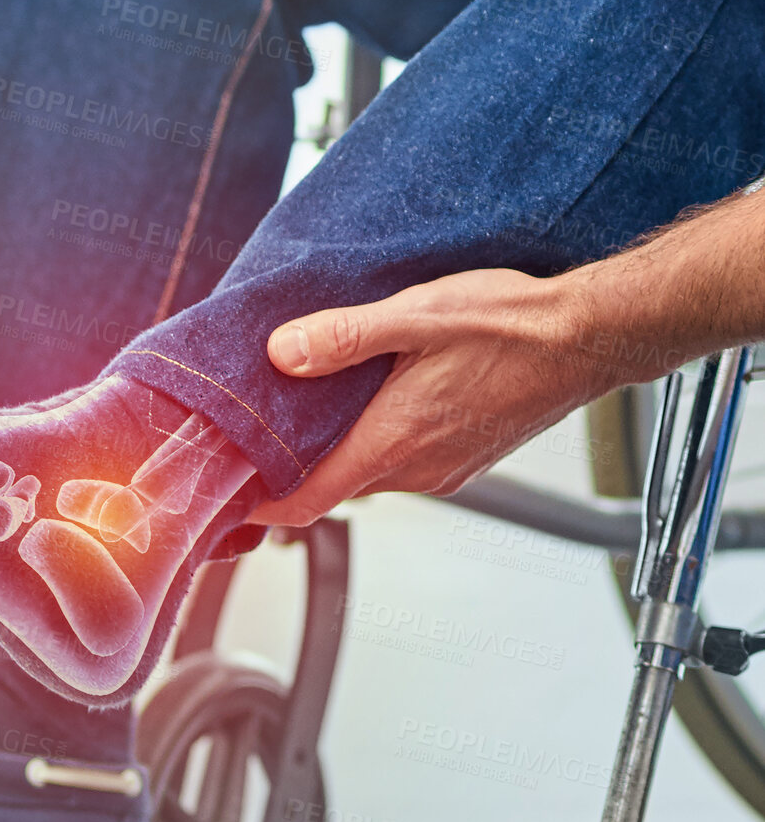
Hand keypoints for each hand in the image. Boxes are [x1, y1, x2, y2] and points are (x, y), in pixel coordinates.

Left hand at [246, 267, 635, 527]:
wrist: (593, 336)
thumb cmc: (516, 325)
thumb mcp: (418, 315)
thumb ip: (344, 336)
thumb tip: (282, 352)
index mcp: (394, 443)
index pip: (308, 502)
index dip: (261, 506)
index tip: (228, 498)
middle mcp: (417, 470)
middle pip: (333, 489)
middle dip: (293, 471)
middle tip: (255, 440)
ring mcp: (444, 470)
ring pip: (369, 474)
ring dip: (338, 454)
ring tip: (309, 414)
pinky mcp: (464, 459)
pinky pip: (403, 463)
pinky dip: (376, 445)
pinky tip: (373, 405)